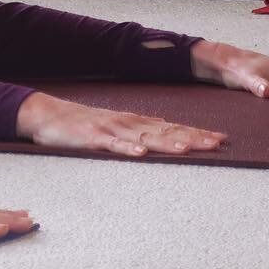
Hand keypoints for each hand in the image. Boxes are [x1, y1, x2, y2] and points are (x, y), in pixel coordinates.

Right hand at [15, 91, 225, 157]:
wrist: (47, 114)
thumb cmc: (83, 124)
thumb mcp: (117, 125)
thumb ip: (141, 128)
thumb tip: (168, 129)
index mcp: (135, 123)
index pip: (172, 128)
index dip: (196, 133)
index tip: (222, 139)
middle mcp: (127, 124)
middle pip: (165, 133)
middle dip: (191, 138)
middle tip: (217, 144)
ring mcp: (110, 130)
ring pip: (143, 138)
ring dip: (166, 144)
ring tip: (187, 150)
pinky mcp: (92, 138)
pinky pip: (111, 145)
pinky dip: (126, 149)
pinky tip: (140, 153)